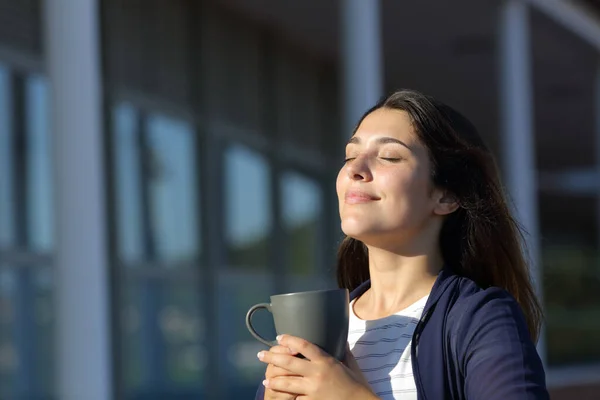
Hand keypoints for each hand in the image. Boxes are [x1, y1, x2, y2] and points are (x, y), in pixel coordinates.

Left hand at [257, 335, 376, 399]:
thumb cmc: (356, 384)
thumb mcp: (350, 364)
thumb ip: (342, 351)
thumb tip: (341, 340)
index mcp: (326, 360)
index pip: (304, 345)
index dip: (290, 340)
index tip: (279, 337)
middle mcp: (317, 373)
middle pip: (289, 362)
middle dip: (272, 358)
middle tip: (260, 355)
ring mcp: (313, 389)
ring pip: (287, 383)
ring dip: (274, 381)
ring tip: (265, 380)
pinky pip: (296, 399)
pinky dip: (289, 398)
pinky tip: (281, 397)